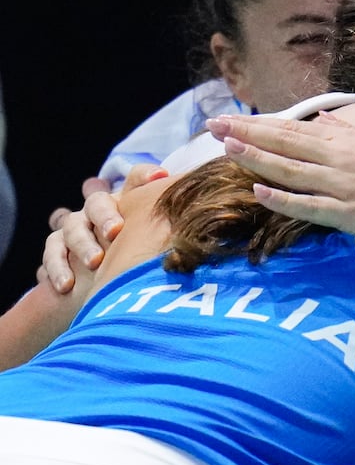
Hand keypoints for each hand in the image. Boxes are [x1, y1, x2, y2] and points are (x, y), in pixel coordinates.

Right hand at [38, 167, 162, 292]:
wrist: (110, 288)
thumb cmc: (140, 262)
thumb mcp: (157, 246)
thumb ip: (169, 229)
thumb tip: (190, 211)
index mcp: (128, 204)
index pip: (136, 180)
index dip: (145, 176)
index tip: (160, 177)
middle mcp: (99, 211)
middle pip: (97, 202)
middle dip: (105, 216)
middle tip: (115, 232)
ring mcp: (76, 228)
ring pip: (74, 227)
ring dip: (83, 244)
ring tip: (95, 262)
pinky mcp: (58, 250)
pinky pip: (53, 253)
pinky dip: (58, 267)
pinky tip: (67, 285)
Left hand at [208, 109, 354, 245]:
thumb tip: (334, 119)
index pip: (301, 129)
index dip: (266, 124)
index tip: (239, 118)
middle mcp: (345, 158)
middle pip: (285, 144)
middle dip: (246, 134)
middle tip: (214, 127)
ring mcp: (345, 186)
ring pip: (288, 171)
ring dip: (254, 160)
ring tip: (226, 151)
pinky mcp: (351, 214)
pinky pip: (307, 207)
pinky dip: (281, 200)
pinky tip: (258, 193)